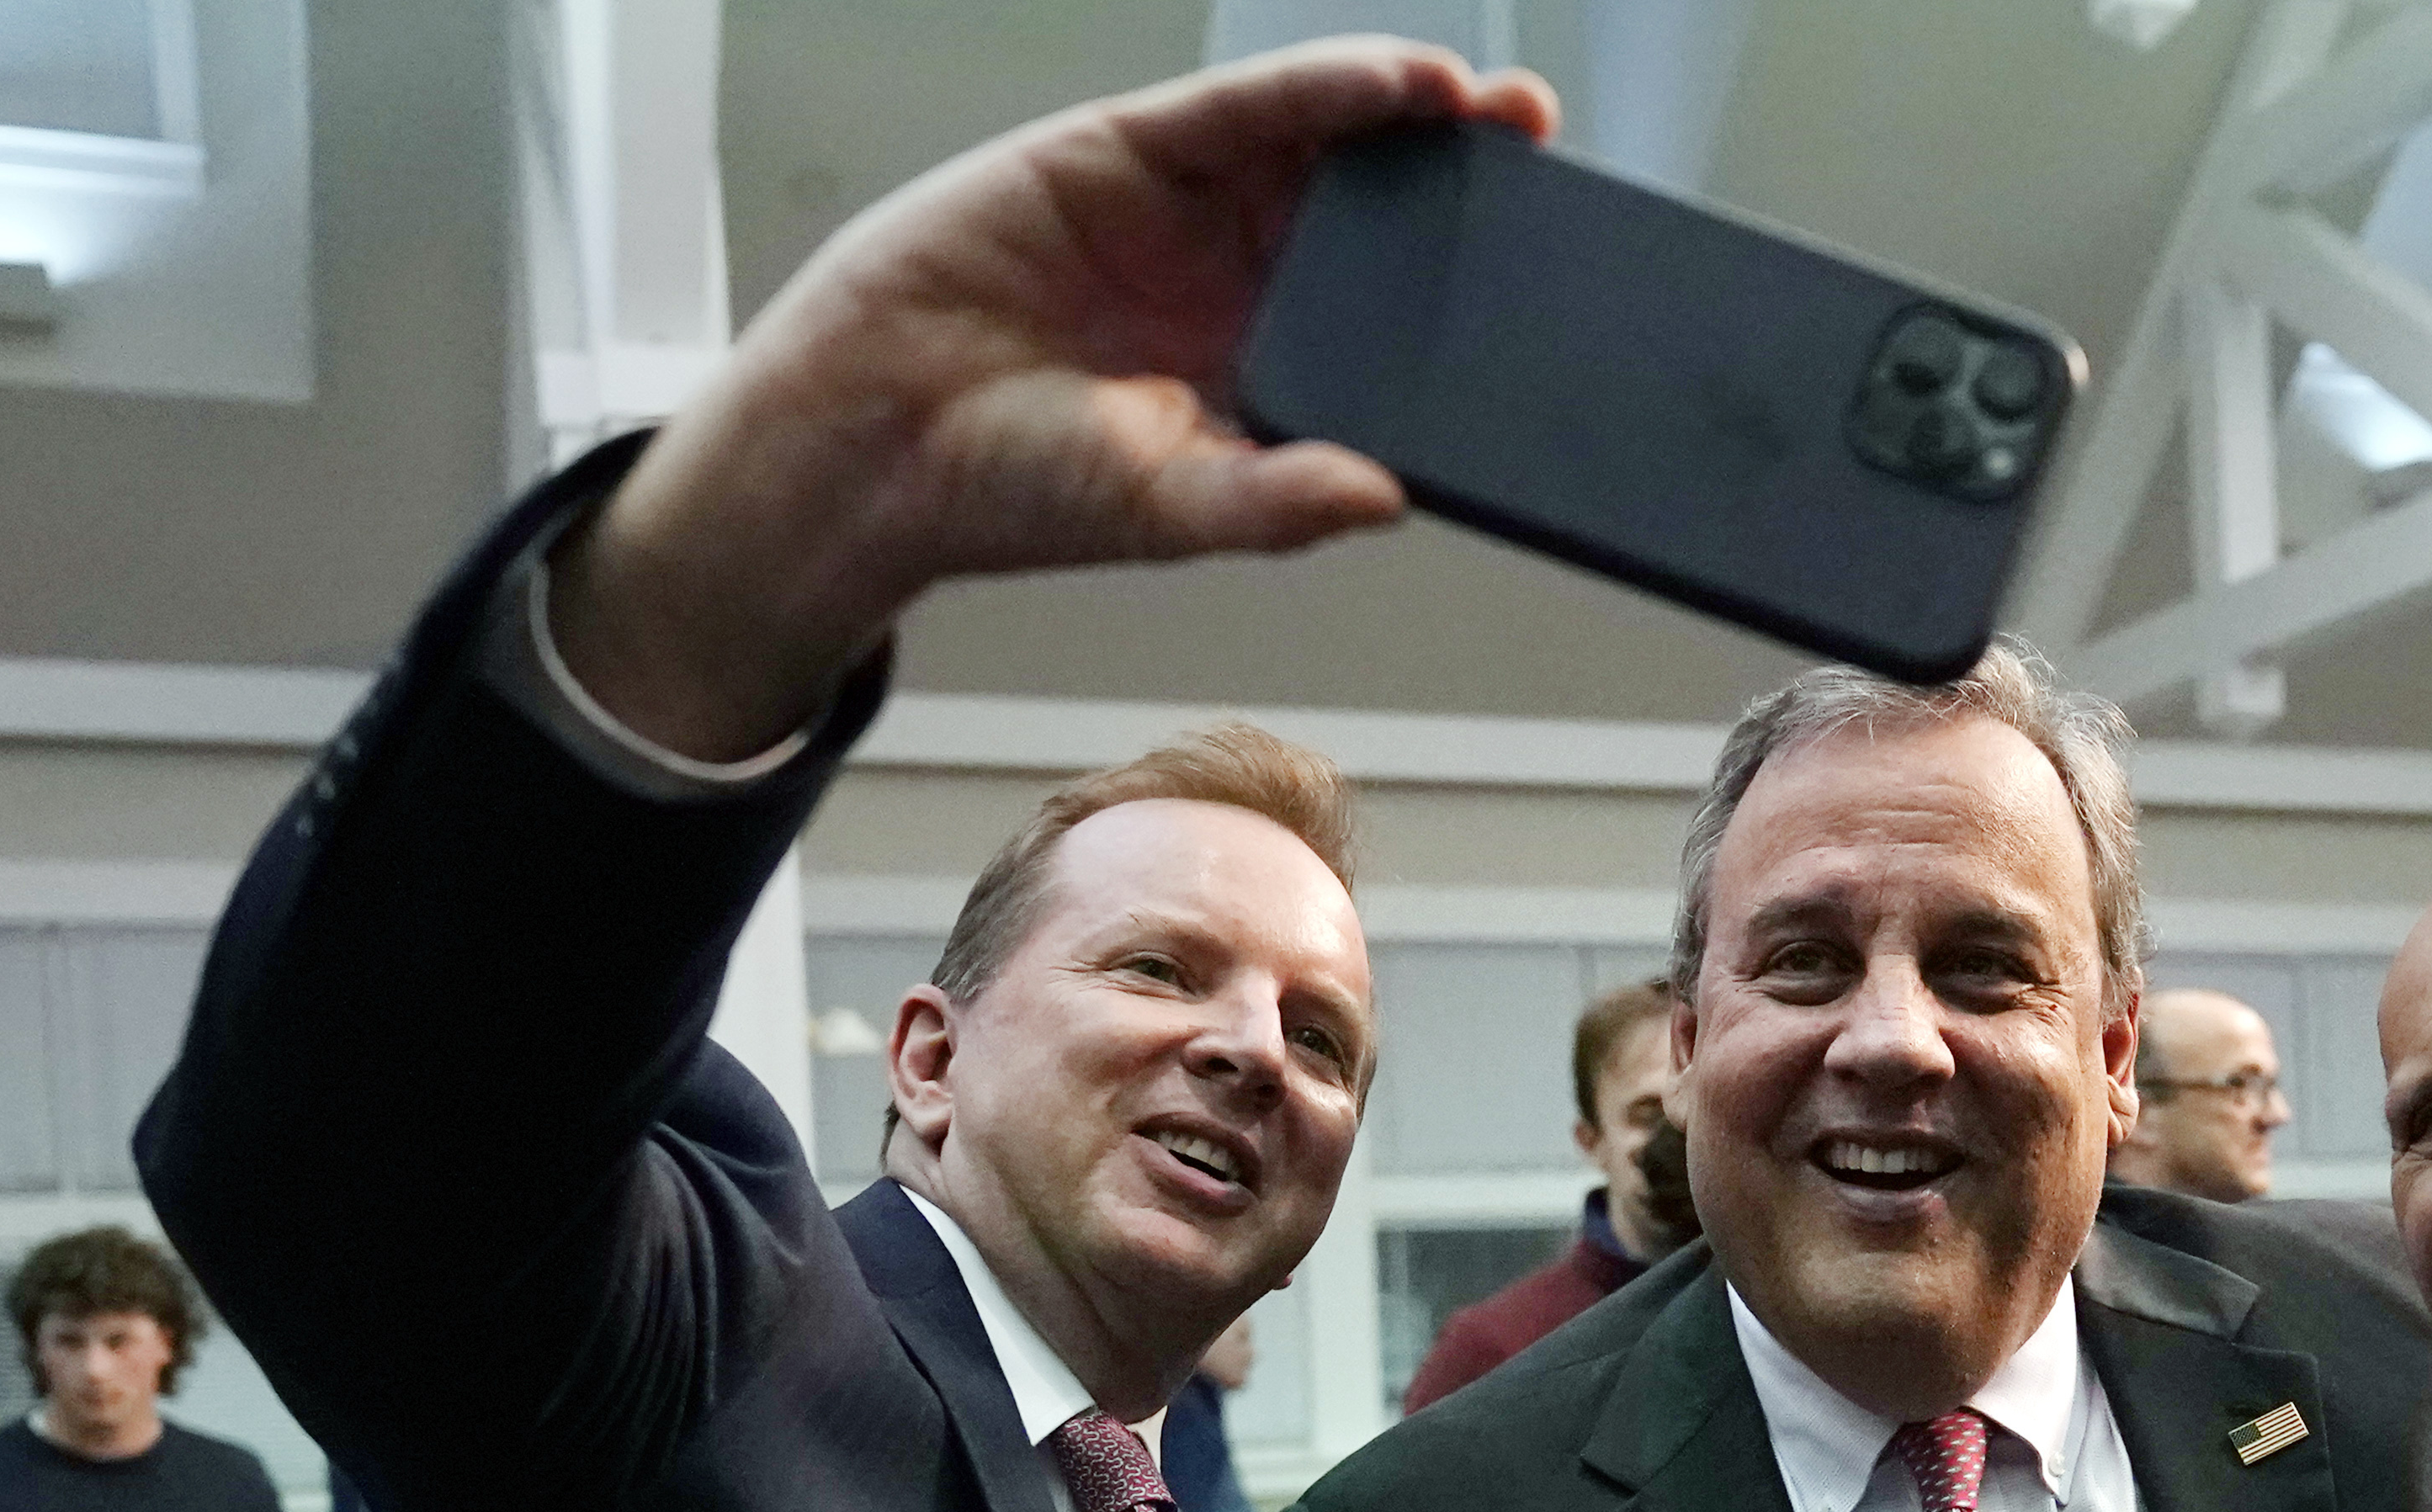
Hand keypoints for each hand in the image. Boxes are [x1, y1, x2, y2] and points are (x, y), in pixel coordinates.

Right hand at [548, 40, 1559, 758]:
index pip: (1393, 320)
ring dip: (1412, 120)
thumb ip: (1278, 501)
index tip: (1559, 282)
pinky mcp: (1128, 151)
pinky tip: (1398, 85)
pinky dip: (1324, 89)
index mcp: (1267, 371)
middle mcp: (1240, 282)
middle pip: (1378, 216)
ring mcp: (1188, 210)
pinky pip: (1245, 108)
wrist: (873, 436)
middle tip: (1548, 161)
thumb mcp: (1169, 507)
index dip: (1469, 293)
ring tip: (1495, 110)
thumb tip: (1385, 496)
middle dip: (1464, 185)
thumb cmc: (1013, 485)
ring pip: (1323, 145)